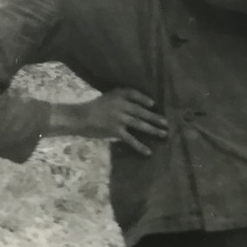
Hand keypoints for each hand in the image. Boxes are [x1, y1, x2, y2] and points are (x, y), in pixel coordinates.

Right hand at [52, 88, 168, 155]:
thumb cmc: (92, 108)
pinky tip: (148, 152)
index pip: (133, 94)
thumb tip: (134, 106)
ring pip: (139, 124)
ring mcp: (119, 118)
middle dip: (154, 117)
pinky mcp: (115, 130)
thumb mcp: (106, 98)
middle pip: (141, 111)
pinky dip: (140, 146)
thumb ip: (119, 100)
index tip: (153, 104)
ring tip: (163, 134)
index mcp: (117, 95)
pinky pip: (130, 139)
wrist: (80, 117)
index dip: (144, 99)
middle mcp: (120, 105)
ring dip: (153, 129)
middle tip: (166, 123)